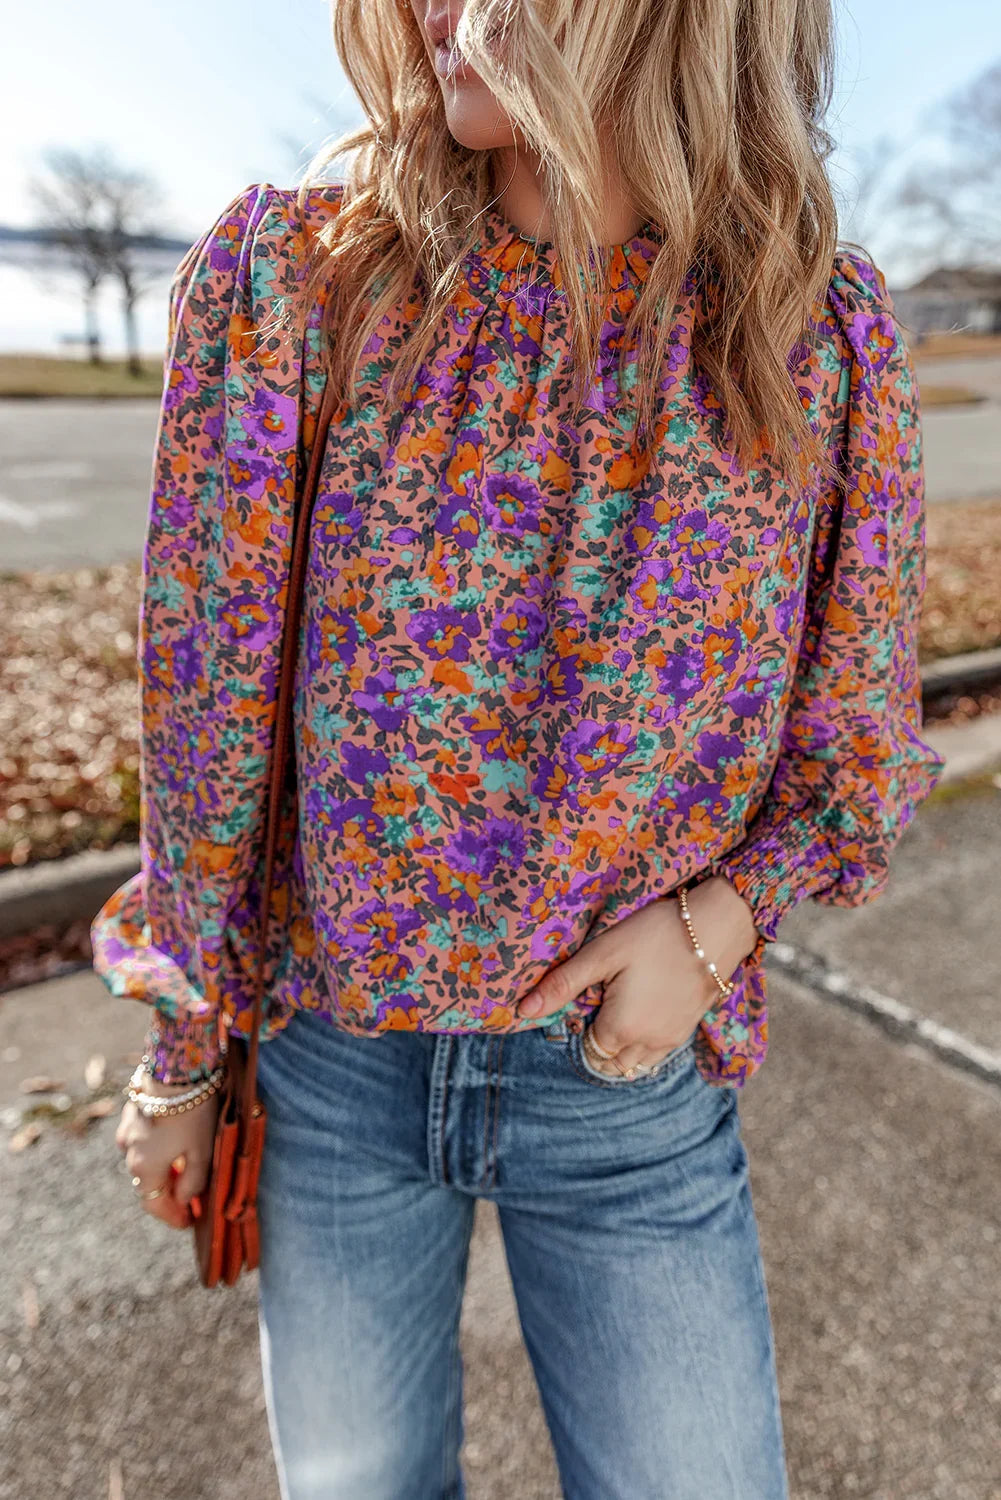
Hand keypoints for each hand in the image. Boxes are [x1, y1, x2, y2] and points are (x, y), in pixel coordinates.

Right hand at [115, 1074, 220, 1230]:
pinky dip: (156, 1150)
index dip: (172, 1217)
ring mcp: (127, 1132)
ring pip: (144, 1162)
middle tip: (190, 1202)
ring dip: (162, 1171)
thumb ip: (193, 1183)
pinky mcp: (131, 1114)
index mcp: (145, 1169)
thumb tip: (185, 1200)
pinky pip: (142, 1141)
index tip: (188, 1223)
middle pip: (149, 1184)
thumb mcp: (202, 1152)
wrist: (176, 1068)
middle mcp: (129, 1154)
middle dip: (169, 1195)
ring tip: (185, 1173)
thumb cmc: (193, 1112)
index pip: (155, 1205)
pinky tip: (173, 1145)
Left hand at [515, 877, 758, 1075]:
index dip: (580, 1028)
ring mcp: (671, 1041)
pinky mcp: (689, 1030)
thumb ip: (563, 985)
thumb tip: (523, 1011)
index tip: (583, 1001)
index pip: (588, 1050)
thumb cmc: (655, 935)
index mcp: (620, 1030)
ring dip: (621, 1050)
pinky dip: (644, 1045)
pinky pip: (658, 1054)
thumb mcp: (602, 954)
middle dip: (598, 1046)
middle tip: (597, 1008)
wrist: (717, 926)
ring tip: (617, 1013)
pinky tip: (642, 1013)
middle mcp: (646, 1045)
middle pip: (610, 1064)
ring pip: (636, 1065)